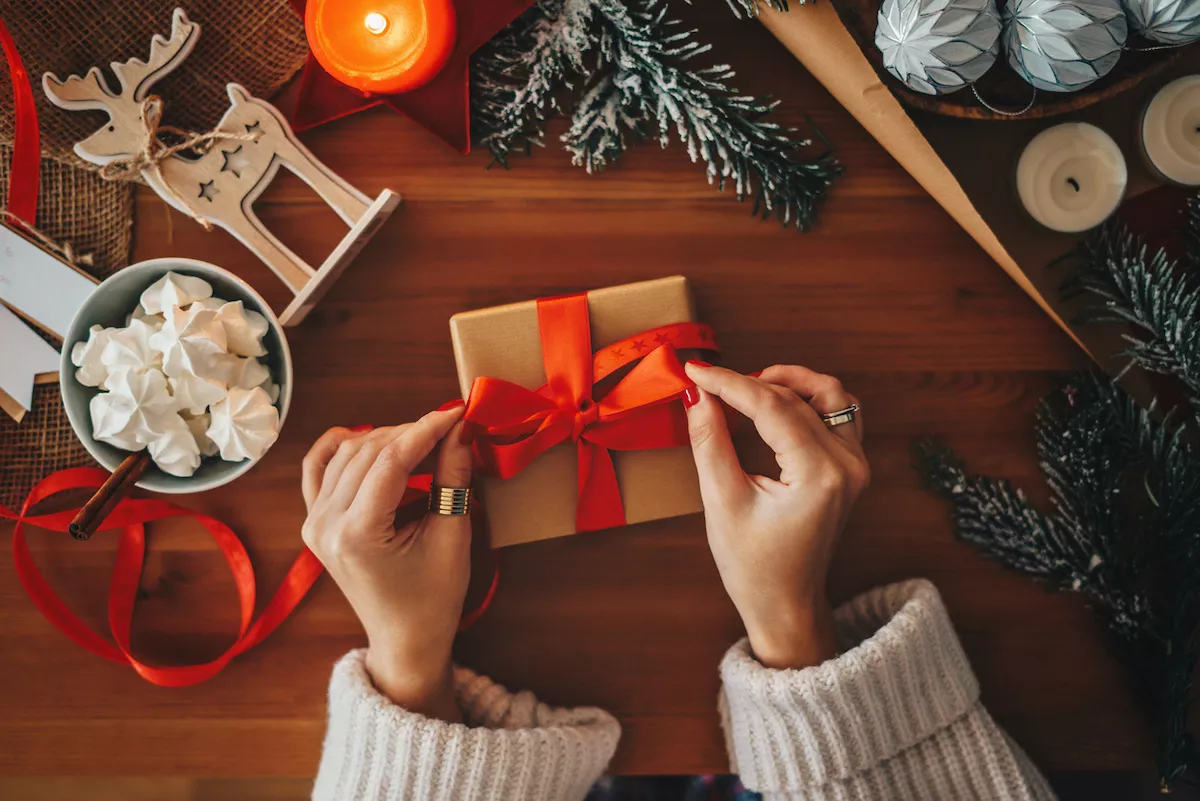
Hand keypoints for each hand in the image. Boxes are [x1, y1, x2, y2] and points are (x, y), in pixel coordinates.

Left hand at [301, 405, 471, 720]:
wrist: (404, 640)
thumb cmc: (433, 599)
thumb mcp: (452, 538)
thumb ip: (453, 478)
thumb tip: (460, 428)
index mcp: (358, 535)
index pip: (391, 461)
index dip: (426, 430)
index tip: (457, 412)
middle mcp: (325, 525)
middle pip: (368, 452)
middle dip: (411, 432)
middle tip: (449, 427)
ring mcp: (314, 523)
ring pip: (346, 454)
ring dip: (385, 438)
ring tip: (423, 440)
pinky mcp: (314, 522)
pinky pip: (317, 469)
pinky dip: (339, 447)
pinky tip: (362, 435)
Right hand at [683, 363, 868, 669]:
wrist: (786, 604)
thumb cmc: (753, 565)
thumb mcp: (722, 502)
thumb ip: (710, 441)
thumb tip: (698, 395)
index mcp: (819, 476)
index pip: (772, 407)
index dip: (729, 383)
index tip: (695, 370)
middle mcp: (847, 465)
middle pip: (796, 398)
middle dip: (748, 383)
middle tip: (706, 383)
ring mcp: (856, 465)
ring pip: (829, 395)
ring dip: (788, 382)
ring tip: (746, 386)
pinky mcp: (852, 467)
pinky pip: (839, 412)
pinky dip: (808, 398)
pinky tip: (776, 401)